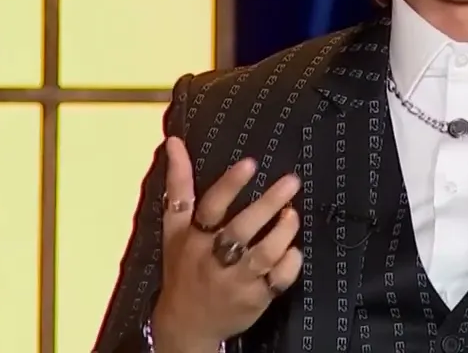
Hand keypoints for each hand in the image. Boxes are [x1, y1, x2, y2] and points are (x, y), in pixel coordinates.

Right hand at [151, 136, 303, 351]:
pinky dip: (290, 264)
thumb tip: (174, 142)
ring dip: (282, 232)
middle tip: (292, 181)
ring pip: (263, 255)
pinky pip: (278, 281)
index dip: (230, 185)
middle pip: (241, 229)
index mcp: (193, 238)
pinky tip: (294, 250)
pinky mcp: (255, 299)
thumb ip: (178, 185)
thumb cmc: (183, 267)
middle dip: (268, 204)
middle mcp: (213, 259)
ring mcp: (235, 281)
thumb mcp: (174, 228)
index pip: (210, 207)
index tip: (250, 163)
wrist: (186, 326)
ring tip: (292, 214)